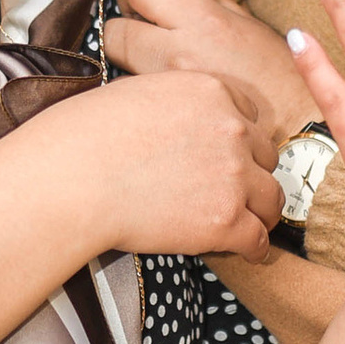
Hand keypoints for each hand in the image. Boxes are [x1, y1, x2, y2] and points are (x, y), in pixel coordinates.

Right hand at [36, 68, 282, 263]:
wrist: (72, 179)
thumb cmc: (83, 136)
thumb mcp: (132, 93)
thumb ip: (166, 102)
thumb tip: (162, 117)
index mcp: (209, 90)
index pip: (247, 112)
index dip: (239, 137)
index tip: (231, 154)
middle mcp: (231, 128)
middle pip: (264, 154)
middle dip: (252, 172)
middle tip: (238, 191)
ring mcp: (233, 175)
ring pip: (271, 198)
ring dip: (262, 212)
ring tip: (253, 224)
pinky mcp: (226, 219)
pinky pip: (258, 239)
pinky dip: (254, 248)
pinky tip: (247, 253)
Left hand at [103, 0, 313, 143]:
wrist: (301, 137)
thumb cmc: (281, 79)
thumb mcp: (249, 26)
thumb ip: (207, 4)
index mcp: (205, 19)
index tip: (144, 6)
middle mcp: (180, 53)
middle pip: (112, 32)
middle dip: (124, 35)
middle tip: (145, 44)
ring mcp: (170, 94)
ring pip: (116, 77)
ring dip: (130, 76)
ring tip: (160, 83)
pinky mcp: (165, 128)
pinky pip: (135, 111)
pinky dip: (142, 109)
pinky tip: (166, 111)